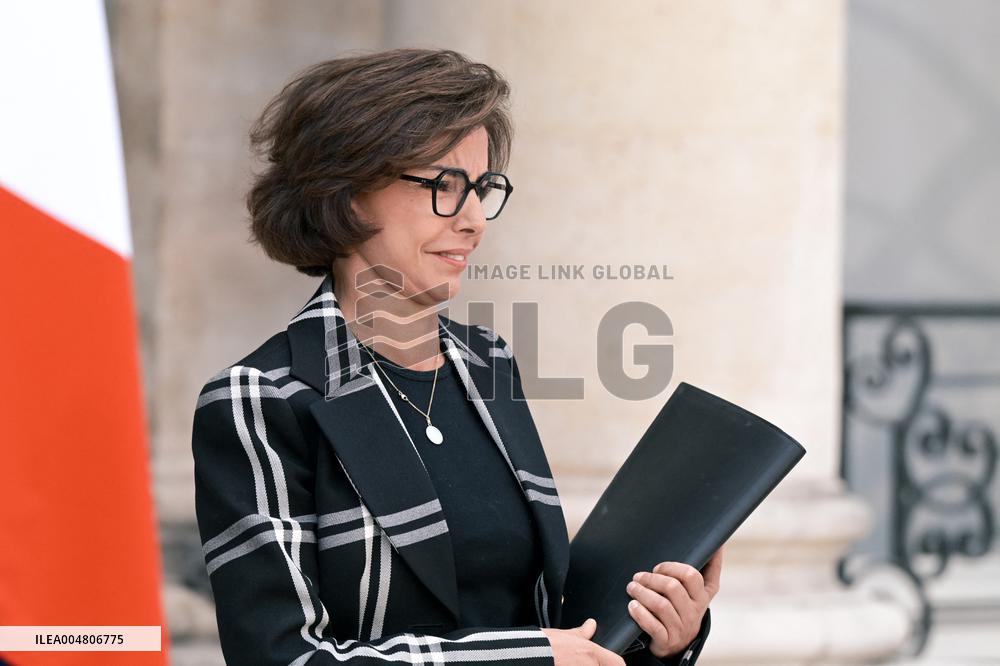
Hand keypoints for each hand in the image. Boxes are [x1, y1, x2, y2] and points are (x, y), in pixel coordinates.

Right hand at [541, 618, 625, 665]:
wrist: (529, 656)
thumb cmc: (546, 645)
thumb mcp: (567, 635)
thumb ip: (582, 632)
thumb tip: (591, 625)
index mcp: (592, 654)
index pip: (618, 663)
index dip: (618, 664)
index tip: (615, 664)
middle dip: (598, 664)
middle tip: (585, 660)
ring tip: (573, 662)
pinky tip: (567, 665)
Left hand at [625, 545, 723, 659]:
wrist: (676, 645)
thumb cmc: (682, 609)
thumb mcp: (696, 593)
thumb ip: (704, 571)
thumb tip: (718, 544)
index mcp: (702, 596)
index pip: (693, 576)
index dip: (674, 567)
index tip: (658, 566)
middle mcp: (694, 611)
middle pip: (673, 587)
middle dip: (652, 578)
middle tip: (639, 576)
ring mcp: (681, 627)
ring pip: (661, 605)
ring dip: (642, 593)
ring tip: (632, 587)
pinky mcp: (667, 640)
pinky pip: (652, 625)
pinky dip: (640, 613)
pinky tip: (633, 605)